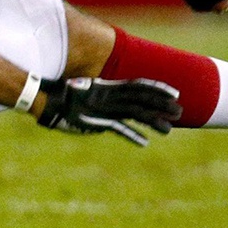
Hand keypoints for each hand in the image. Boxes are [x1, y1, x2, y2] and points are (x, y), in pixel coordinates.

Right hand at [35, 75, 180, 145]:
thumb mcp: (88, 91)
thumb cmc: (66, 96)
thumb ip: (103, 95)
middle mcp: (110, 96)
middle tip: (179, 110)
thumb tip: (115, 99)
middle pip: (141, 98)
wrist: (48, 100)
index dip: (157, 88)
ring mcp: (105, 108)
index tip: (175, 92)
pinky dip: (131, 134)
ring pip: (134, 113)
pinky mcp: (97, 121)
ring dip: (152, 120)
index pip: (138, 85)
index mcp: (109, 87)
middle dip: (161, 104)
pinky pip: (117, 127)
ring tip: (168, 129)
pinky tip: (144, 142)